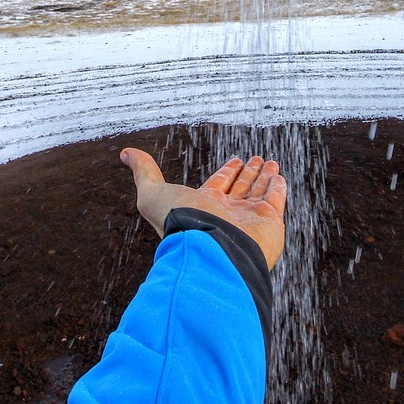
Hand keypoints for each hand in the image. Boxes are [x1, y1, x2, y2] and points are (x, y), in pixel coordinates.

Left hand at [120, 148, 287, 270]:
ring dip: (263, 176)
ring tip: (269, 162)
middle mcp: (227, 213)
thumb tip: (125, 153)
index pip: (219, 185)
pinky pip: (275, 200)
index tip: (235, 160)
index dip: (227, 172)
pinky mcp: (269, 223)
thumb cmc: (179, 224)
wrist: (210, 250)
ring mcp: (249, 219)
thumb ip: (144, 172)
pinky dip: (277, 187)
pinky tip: (278, 175)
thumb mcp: (152, 193)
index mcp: (204, 206)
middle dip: (247, 173)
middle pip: (240, 187)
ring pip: (258, 191)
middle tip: (255, 159)